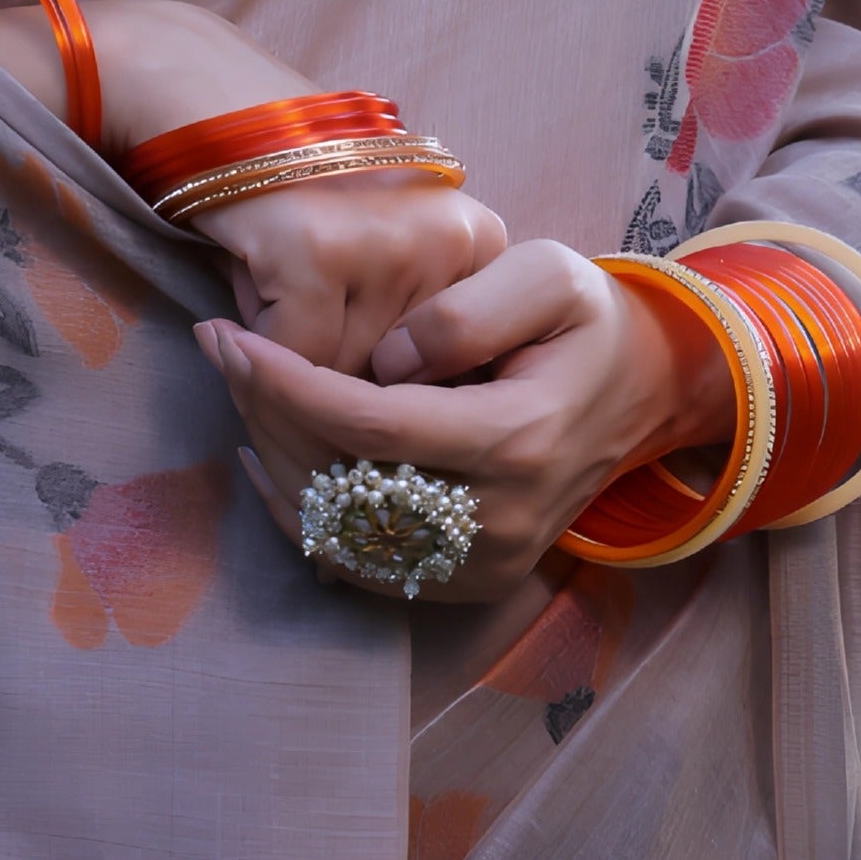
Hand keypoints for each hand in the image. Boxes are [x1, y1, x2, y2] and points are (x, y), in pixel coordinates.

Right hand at [0, 0, 503, 373]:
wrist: (202, 102)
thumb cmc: (288, 194)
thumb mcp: (374, 256)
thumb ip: (406, 327)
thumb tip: (407, 446)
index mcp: (483, 241)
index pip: (454, 375)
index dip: (395, 400)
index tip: (355, 400)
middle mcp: (455, 238)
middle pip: (401, 384)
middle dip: (339, 384)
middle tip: (292, 351)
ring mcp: (392, 244)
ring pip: (345, 379)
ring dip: (293, 362)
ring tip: (267, 295)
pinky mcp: (321, 253)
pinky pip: (292, 360)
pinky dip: (256, 346)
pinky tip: (244, 290)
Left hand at [199, 238, 737, 607]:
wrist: (641, 394)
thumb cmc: (587, 323)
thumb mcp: (551, 276)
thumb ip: (467, 312)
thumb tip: (389, 363)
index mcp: (518, 439)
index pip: (370, 427)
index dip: (286, 386)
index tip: (231, 338)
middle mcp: (497, 521)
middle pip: (341, 481)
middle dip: (264, 410)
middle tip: (219, 347)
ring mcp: (481, 564)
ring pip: (336, 529)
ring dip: (272, 455)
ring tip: (240, 384)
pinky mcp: (465, 583)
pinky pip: (355, 563)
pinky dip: (295, 512)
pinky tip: (265, 450)